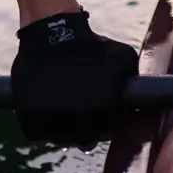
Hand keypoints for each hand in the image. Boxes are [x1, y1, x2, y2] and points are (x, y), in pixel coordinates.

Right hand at [11, 10, 137, 146]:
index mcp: (104, 107)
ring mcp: (52, 118)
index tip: (103, 115)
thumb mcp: (123, 57)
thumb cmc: (92, 46)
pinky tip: (49, 109)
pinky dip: (42, 125)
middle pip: (85, 140)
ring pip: (60, 138)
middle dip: (87, 130)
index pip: (108, 132)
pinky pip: (38, 133)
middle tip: (84, 114)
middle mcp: (78, 117)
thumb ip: (132, 81)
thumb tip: (143, 103)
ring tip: (66, 110)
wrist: (54, 31)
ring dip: (64, 129)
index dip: (108, 125)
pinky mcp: (29, 116)